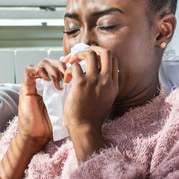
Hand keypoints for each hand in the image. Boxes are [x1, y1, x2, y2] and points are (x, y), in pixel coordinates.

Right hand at [18, 58, 67, 147]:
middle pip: (52, 61)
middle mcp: (43, 82)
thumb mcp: (68, 104)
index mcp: (53, 85)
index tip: (76, 67)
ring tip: (59, 78)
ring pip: (42, 63)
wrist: (38, 135)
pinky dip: (40, 71)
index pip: (60, 66)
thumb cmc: (54, 123)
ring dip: (52, 67)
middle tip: (68, 73)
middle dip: (61, 65)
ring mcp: (33, 84)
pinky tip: (48, 79)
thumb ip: (75, 93)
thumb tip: (92, 83)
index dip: (68, 63)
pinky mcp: (25, 87)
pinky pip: (30, 70)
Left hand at [62, 46, 118, 161]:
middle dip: (92, 48)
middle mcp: (106, 80)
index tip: (90, 60)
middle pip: (105, 52)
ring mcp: (94, 81)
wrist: (85, 129)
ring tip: (70, 62)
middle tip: (81, 54)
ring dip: (77, 55)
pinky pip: (74, 66)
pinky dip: (68, 69)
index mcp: (114, 85)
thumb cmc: (91, 117)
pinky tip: (65, 78)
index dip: (101, 55)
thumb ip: (105, 87)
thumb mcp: (106, 100)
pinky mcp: (81, 83)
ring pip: (89, 54)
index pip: (113, 60)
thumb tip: (100, 76)